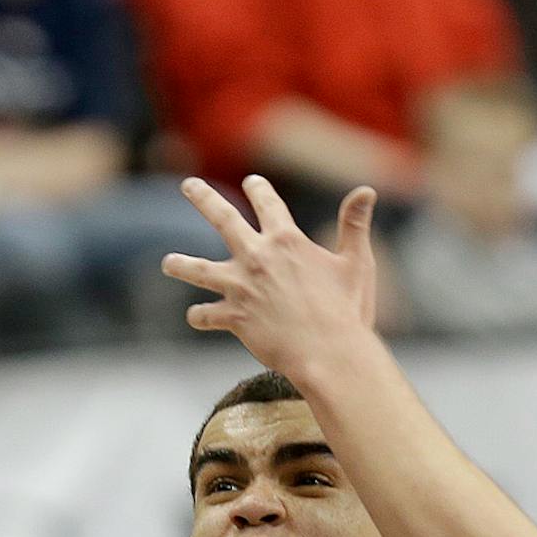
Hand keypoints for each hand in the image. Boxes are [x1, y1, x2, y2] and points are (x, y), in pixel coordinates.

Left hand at [162, 176, 379, 380]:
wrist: (328, 354)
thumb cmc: (347, 310)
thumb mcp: (356, 263)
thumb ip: (355, 225)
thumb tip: (367, 190)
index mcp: (286, 240)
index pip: (267, 203)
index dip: (259, 189)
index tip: (252, 182)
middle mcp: (257, 257)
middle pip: (223, 218)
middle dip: (203, 198)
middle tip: (189, 185)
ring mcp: (241, 286)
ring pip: (199, 269)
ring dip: (181, 264)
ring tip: (169, 263)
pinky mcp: (234, 317)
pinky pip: (207, 315)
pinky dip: (200, 315)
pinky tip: (195, 315)